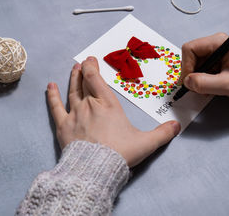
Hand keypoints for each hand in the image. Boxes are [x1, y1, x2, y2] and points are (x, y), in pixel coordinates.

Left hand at [47, 56, 180, 166]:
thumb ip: (163, 133)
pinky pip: (56, 107)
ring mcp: (74, 114)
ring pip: (72, 91)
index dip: (93, 67)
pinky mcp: (63, 126)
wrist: (96, 169)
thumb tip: (177, 126)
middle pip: (84, 83)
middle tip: (83, 62)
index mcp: (108, 105)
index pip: (97, 80)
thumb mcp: (146, 143)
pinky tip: (50, 87)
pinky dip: (52, 96)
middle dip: (84, 71)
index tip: (91, 59)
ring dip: (72, 79)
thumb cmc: (120, 153)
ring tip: (73, 69)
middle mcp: (90, 105)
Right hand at [179, 33, 228, 100]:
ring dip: (196, 78)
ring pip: (193, 63)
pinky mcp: (214, 59)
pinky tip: (210, 86)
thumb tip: (187, 82)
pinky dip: (201, 78)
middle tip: (197, 88)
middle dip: (191, 73)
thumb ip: (205, 83)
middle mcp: (214, 43)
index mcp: (218, 42)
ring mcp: (214, 51)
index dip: (186, 66)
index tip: (190, 81)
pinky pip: (199, 67)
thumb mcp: (227, 85)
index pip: (189, 48)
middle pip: (190, 56)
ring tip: (207, 88)